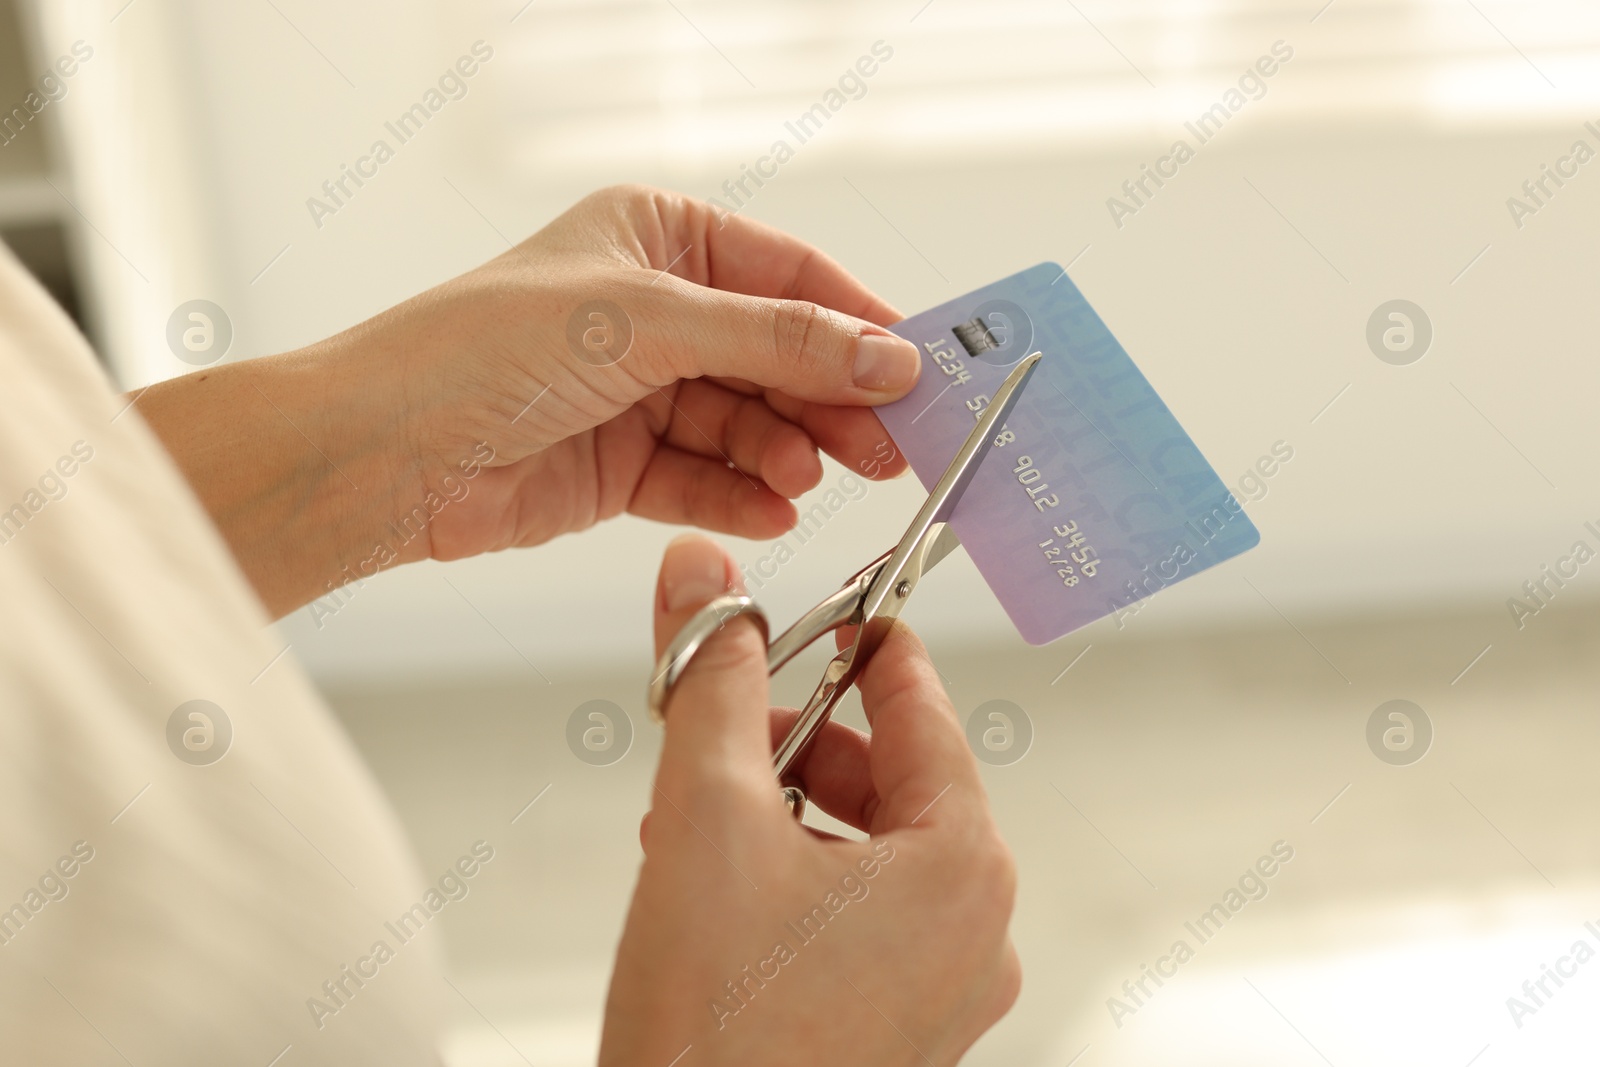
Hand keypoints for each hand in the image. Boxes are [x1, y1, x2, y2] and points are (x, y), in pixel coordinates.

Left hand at [136, 185, 918, 614]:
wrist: (382, 455)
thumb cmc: (485, 350)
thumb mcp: (648, 324)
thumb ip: (776, 343)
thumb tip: (888, 357)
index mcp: (658, 237)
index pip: (790, 274)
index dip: (858, 323)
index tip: (919, 371)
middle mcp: (654, 310)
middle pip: (778, 356)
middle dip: (830, 402)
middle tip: (889, 448)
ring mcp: (640, 390)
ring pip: (748, 424)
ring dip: (785, 453)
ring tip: (812, 479)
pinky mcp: (623, 465)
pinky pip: (705, 479)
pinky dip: (740, 497)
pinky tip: (772, 512)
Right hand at [599, 534, 1019, 1065]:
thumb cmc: (715, 1026)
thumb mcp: (706, 814)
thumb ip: (713, 679)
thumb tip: (704, 579)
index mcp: (963, 864)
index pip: (921, 704)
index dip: (858, 642)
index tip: (815, 611)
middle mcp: (977, 929)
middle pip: (893, 778)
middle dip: (796, 744)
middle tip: (717, 729)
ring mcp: (944, 989)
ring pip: (869, 849)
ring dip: (783, 813)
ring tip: (694, 820)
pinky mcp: (900, 1031)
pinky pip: (859, 917)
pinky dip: (793, 879)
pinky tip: (715, 887)